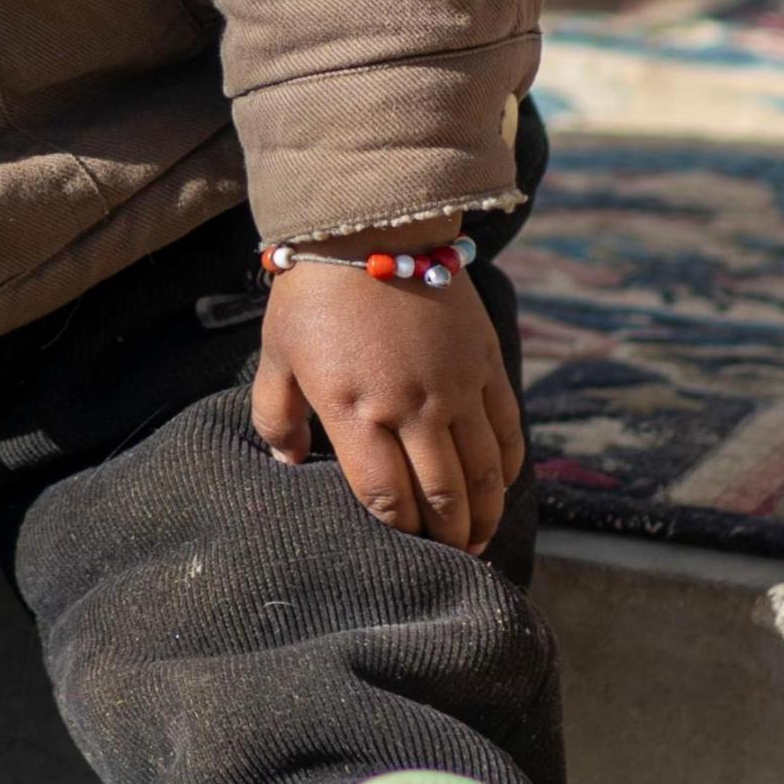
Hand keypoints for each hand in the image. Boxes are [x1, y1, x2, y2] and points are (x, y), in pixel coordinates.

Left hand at [250, 245, 524, 547]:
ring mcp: (455, 386)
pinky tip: (497, 488)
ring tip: (474, 540)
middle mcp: (411, 407)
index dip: (396, 532)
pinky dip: (507, 468)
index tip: (395, 547)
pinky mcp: (486, 362)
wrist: (370, 224)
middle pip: (441, 497)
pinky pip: (508, 430)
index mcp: (355, 411)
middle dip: (444, 538)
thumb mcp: (275, 357)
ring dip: (482, 515)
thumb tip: (285, 466)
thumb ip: (276, 419)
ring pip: (483, 474)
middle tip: (444, 559)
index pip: (386, 498)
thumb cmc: (312, 296)